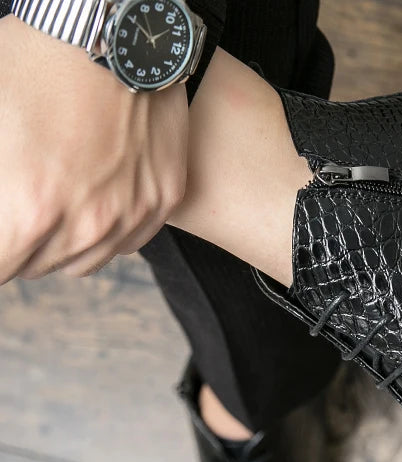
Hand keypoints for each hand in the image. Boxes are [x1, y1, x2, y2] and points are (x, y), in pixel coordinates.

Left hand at [0, 14, 188, 282]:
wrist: (112, 29)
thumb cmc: (35, 63)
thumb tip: (1, 217)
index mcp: (32, 209)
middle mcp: (88, 225)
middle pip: (34, 267)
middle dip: (15, 244)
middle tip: (12, 205)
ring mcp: (132, 216)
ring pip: (80, 262)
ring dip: (58, 244)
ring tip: (51, 202)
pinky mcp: (162, 201)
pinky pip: (125, 243)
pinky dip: (104, 231)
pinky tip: (91, 198)